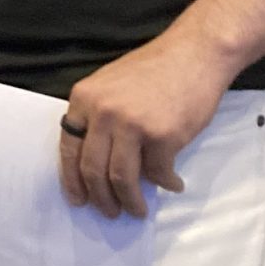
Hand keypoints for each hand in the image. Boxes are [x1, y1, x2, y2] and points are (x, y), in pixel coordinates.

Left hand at [57, 30, 234, 218]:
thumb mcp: (111, 85)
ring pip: (121, 178)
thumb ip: (98, 118)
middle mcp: (103, 112)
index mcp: (84, 98)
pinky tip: (172, 183)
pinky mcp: (162, 136)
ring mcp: (132, 124)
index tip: (78, 198)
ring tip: (137, 209)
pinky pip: (158, 173)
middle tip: (109, 212)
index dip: (72, 179)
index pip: (68, 148)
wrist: (196, 53)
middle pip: (92, 169)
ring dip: (130, 201)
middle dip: (100, 198)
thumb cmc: (156, 69)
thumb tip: (97, 163)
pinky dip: (166, 183)